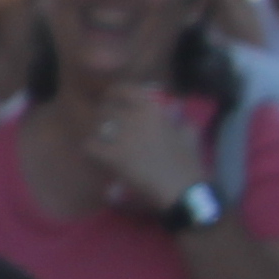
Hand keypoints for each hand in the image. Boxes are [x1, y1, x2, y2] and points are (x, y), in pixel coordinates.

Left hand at [77, 88, 206, 211]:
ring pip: (95, 127)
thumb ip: (178, 116)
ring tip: (102, 143)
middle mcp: (135, 117)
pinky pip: (89, 146)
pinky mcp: (113, 156)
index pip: (123, 90)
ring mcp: (123, 136)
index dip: (113, 95)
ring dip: (97, 134)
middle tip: (106, 129)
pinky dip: (91, 151)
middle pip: (105, 109)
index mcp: (153, 108)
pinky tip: (97, 157)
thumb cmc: (188, 161)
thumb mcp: (189, 132)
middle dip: (103, 119)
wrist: (182, 189)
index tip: (112, 101)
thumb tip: (174, 105)